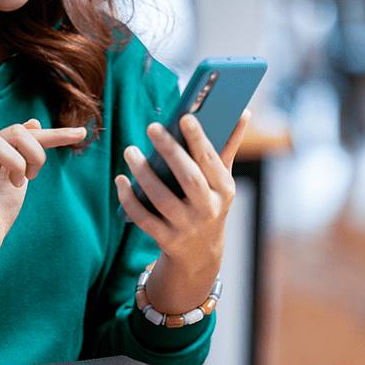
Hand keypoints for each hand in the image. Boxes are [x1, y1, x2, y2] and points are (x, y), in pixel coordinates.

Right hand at [0, 119, 86, 264]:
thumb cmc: (1, 206)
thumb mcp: (23, 176)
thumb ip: (28, 151)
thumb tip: (34, 122)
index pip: (31, 132)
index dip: (58, 134)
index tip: (82, 134)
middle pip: (17, 131)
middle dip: (35, 155)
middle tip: (31, 177)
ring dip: (15, 166)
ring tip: (14, 183)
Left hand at [114, 110, 250, 313]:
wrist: (201, 252)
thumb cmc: (209, 202)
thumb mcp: (222, 179)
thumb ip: (228, 146)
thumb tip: (242, 111)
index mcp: (224, 190)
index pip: (211, 161)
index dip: (198, 139)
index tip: (184, 117)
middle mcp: (208, 210)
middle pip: (188, 179)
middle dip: (170, 151)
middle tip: (152, 127)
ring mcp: (186, 227)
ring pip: (162, 199)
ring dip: (144, 174)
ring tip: (130, 151)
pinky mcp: (167, 240)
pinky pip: (144, 219)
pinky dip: (130, 200)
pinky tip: (121, 180)